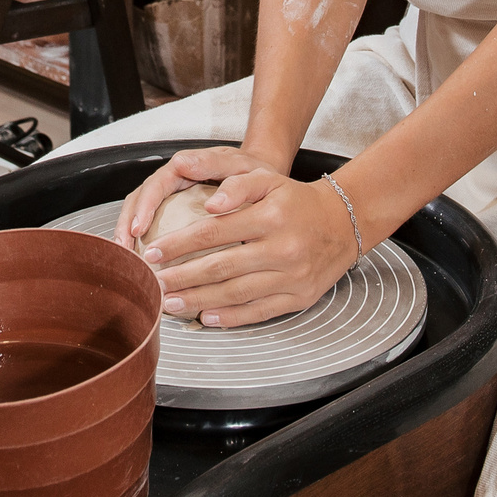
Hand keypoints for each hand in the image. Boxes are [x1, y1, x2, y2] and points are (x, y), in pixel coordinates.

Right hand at [115, 144, 283, 251]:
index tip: (138, 228)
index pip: (154, 185)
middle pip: (138, 202)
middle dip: (127, 226)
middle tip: (125, 250)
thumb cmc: (250, 173)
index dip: (143, 207)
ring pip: (141, 215)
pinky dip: (145, 245)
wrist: (263, 183)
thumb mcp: (237, 164)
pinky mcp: (176, 217)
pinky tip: (147, 265)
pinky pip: (154, 229)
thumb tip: (185, 165)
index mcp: (182, 168)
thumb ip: (212, 162)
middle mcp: (172, 184)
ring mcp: (172, 200)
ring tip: (129, 260)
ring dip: (130, 238)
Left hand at [125, 147, 357, 327]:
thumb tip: (209, 205)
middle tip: (153, 283)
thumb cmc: (296, 200)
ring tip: (170, 303)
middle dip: (181, 277)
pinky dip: (230, 317)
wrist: (343, 222)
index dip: (178, 244)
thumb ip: (235, 186)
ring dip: (198, 301)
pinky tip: (206, 317)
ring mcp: (291, 277)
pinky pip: (259, 312)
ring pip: (236, 293)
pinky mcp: (299, 298)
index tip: (153, 252)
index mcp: (269, 217)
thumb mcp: (268, 178)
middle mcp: (281, 249)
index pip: (212, 233)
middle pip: (220, 268)